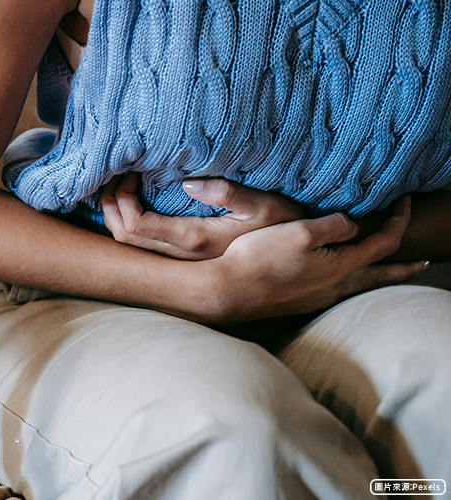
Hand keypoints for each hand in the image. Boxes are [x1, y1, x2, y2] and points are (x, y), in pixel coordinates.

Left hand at [100, 173, 307, 259]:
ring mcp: (181, 259)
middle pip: (123, 237)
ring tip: (120, 185)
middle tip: (115, 175)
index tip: (128, 173)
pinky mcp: (185, 257)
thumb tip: (188, 183)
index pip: (136, 227)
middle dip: (110, 205)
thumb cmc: (284, 228)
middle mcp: (181, 255)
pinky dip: (128, 222)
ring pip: (130, 244)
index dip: (121, 201)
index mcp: (194, 240)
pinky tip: (133, 202)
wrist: (297, 262)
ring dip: (116, 214)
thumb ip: (228, 193)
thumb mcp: (265, 205)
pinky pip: (143, 244)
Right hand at [213, 195, 427, 322]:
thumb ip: (334, 225)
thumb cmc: (261, 259)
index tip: (405, 201)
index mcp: (342, 266)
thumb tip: (352, 225)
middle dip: (404, 267)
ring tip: (387, 271)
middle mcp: (336, 287)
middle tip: (424, 262)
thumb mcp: (300, 231)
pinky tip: (341, 278)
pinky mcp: (300, 302)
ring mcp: (317, 298)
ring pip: (360, 285)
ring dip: (379, 275)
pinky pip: (338, 290)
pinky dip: (353, 281)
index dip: (399, 220)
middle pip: (381, 276)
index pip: (384, 242)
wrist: (228, 291)